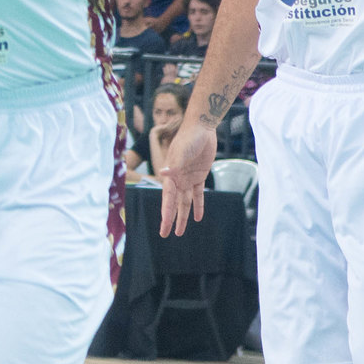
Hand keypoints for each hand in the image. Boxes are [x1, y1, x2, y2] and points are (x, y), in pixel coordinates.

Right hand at [157, 122, 219, 236]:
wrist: (201, 128)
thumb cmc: (189, 138)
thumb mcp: (181, 151)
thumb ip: (174, 164)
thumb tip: (163, 173)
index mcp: (171, 175)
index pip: (168, 199)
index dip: (166, 214)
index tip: (164, 227)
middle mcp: (178, 179)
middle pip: (174, 204)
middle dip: (171, 220)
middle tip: (166, 234)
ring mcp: (188, 178)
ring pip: (185, 202)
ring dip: (183, 216)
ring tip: (180, 232)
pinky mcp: (199, 176)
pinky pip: (198, 194)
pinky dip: (198, 205)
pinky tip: (198, 218)